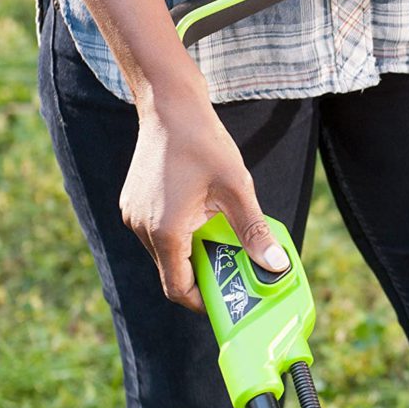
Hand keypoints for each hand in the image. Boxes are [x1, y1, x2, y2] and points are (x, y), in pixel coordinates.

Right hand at [119, 90, 288, 311]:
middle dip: (203, 274)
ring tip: (222, 237)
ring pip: (164, 251)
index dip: (203, 301)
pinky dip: (179, 234)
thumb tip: (275, 266)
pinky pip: (156, 232)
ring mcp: (133, 214)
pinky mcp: (133, 203)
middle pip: (171, 271)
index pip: (178, 288)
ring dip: (192, 252)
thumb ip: (254, 232)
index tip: (227, 298)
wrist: (170, 106)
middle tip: (233, 267)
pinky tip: (203, 216)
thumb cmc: (203, 143)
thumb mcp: (237, 189)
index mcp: (165, 230)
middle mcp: (141, 227)